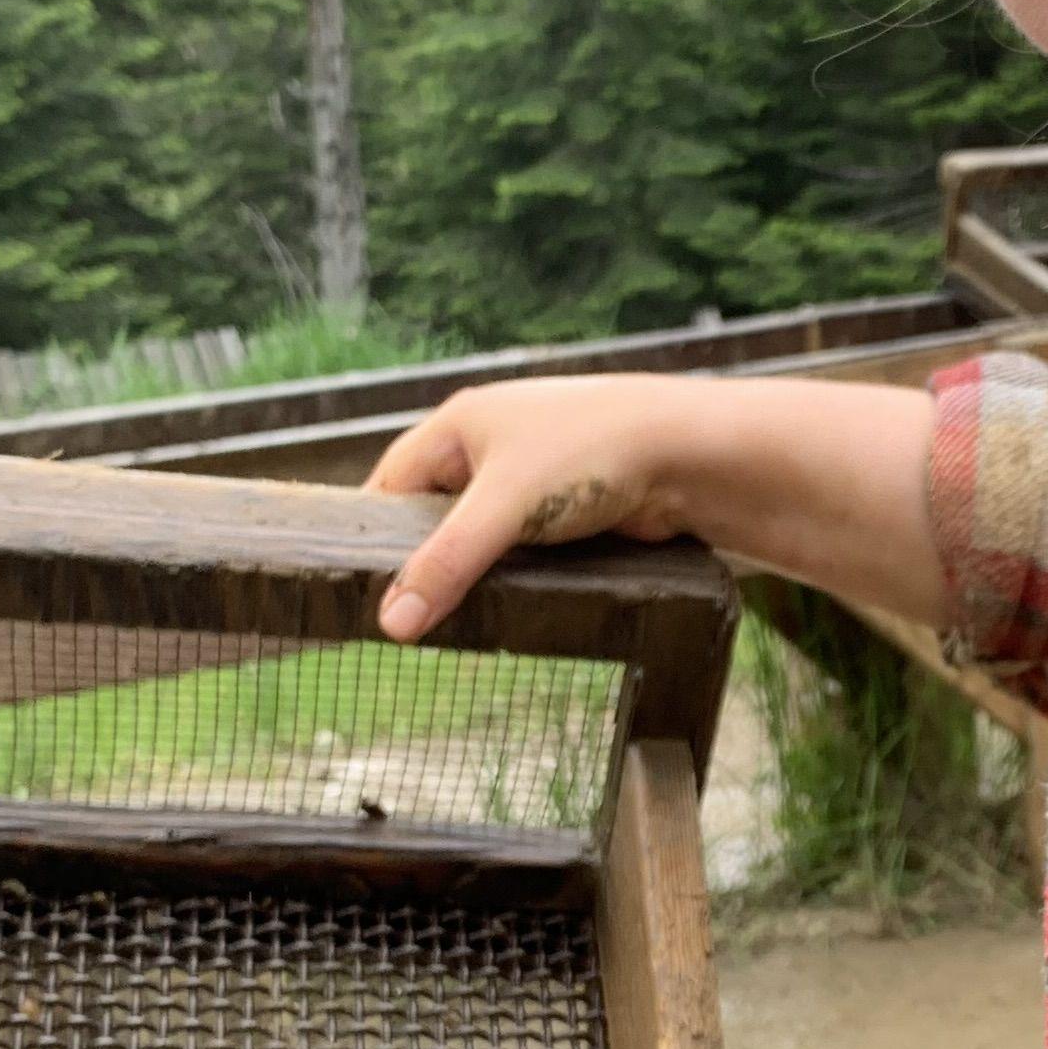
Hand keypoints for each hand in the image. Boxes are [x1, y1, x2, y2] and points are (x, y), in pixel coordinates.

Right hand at [365, 369, 947, 645]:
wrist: (689, 454)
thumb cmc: (592, 454)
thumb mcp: (505, 510)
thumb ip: (445, 565)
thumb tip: (390, 624)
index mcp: (460, 425)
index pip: (390, 484)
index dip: (373, 536)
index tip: (358, 592)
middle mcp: (490, 445)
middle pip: (433, 513)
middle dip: (423, 561)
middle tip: (403, 619)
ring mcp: (532, 476)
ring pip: (480, 535)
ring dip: (471, 573)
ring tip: (450, 623)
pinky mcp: (567, 508)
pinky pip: (521, 548)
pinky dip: (512, 574)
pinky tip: (506, 608)